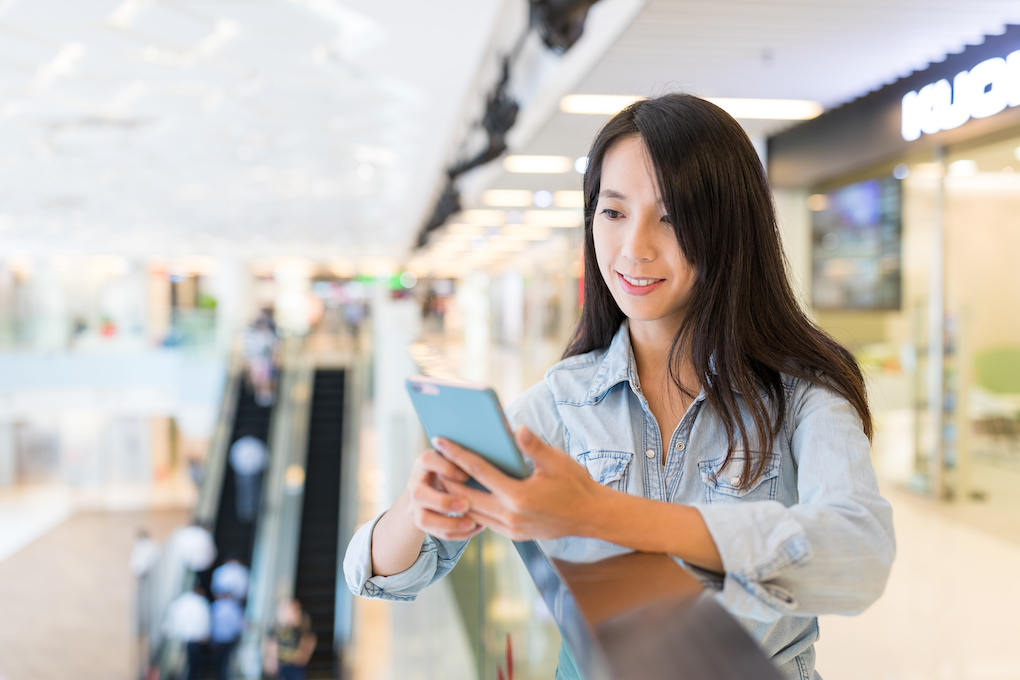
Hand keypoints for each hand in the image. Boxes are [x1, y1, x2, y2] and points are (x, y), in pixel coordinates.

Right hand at [404, 448, 485, 541]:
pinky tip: (476, 528)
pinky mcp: (423, 521)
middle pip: (419, 494)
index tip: (465, 475)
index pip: (427, 460)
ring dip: (449, 523)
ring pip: (424, 520)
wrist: (430, 484)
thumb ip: (469, 454)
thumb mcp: (455, 455)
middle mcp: (416, 483)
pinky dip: (456, 533)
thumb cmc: (454, 464)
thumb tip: (502, 447)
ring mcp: (416, 505)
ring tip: (472, 523)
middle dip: (444, 501)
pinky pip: (436, 533)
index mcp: (425, 462)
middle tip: (466, 504)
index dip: (445, 467)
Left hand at [433, 427, 600, 541]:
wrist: (591, 517)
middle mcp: (511, 515)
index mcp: (519, 496)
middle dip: (447, 477)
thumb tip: (514, 428)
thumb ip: (532, 446)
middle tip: (433, 460)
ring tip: (444, 476)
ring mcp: (511, 528)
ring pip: (472, 512)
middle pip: (466, 496)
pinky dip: (471, 508)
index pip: (479, 472)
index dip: (457, 454)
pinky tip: (465, 495)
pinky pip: (484, 522)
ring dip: (456, 496)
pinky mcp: (514, 535)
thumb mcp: (557, 461)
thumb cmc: (575, 484)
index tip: (440, 441)